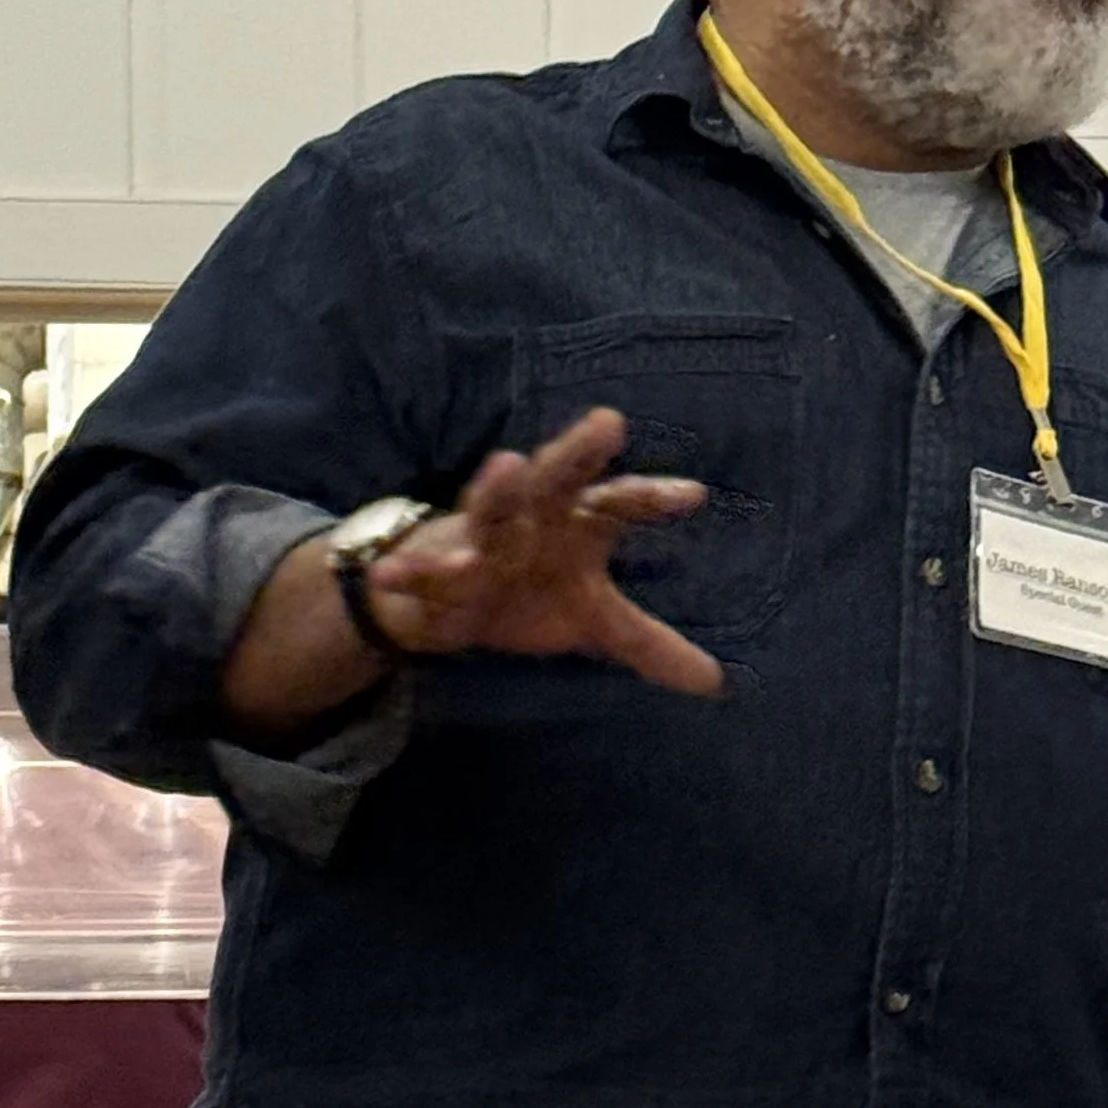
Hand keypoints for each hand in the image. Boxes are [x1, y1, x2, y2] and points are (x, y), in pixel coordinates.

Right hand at [368, 406, 723, 696]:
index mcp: (575, 523)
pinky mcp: (434, 568)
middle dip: (579, 452)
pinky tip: (390, 575)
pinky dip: (404, 572)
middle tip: (610, 422)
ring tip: (507, 463)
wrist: (446, 597)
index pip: (620, 504)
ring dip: (497, 488)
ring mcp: (480, 538)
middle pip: (559, 478)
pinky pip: (419, 570)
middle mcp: (531, 517)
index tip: (694, 495)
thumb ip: (649, 644)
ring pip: (491, 508)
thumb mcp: (593, 619)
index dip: (652, 499)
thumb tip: (717, 684)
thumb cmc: (530, 589)